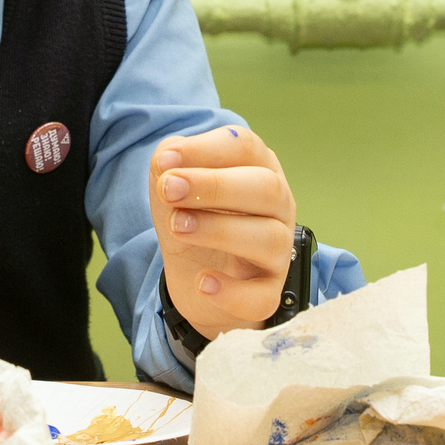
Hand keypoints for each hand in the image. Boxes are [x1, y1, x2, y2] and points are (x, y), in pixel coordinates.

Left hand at [150, 125, 297, 341]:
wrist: (195, 277)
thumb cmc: (192, 217)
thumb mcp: (173, 184)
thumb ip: (169, 164)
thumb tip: (168, 162)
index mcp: (258, 168)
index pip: (245, 146)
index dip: (205, 150)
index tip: (165, 162)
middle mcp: (278, 207)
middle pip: (266, 188)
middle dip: (215, 186)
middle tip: (170, 190)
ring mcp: (279, 253)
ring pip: (269, 239)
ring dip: (219, 230)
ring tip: (178, 226)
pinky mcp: (267, 294)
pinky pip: (260, 297)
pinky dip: (231, 292)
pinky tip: (202, 282)